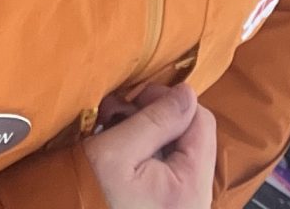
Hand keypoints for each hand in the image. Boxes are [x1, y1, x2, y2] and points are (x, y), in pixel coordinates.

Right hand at [82, 83, 216, 208]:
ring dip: (149, 133)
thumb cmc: (88, 194)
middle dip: (156, 117)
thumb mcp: (115, 152)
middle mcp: (196, 199)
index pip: (201, 121)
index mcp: (189, 187)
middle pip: (192, 136)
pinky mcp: (172, 206)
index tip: (138, 98)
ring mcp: (185, 205)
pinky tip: (124, 154)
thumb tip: (187, 93)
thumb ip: (156, 119)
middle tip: (119, 115)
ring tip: (116, 132)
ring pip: (180, 150)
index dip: (170, 100)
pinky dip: (148, 154)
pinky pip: (171, 169)